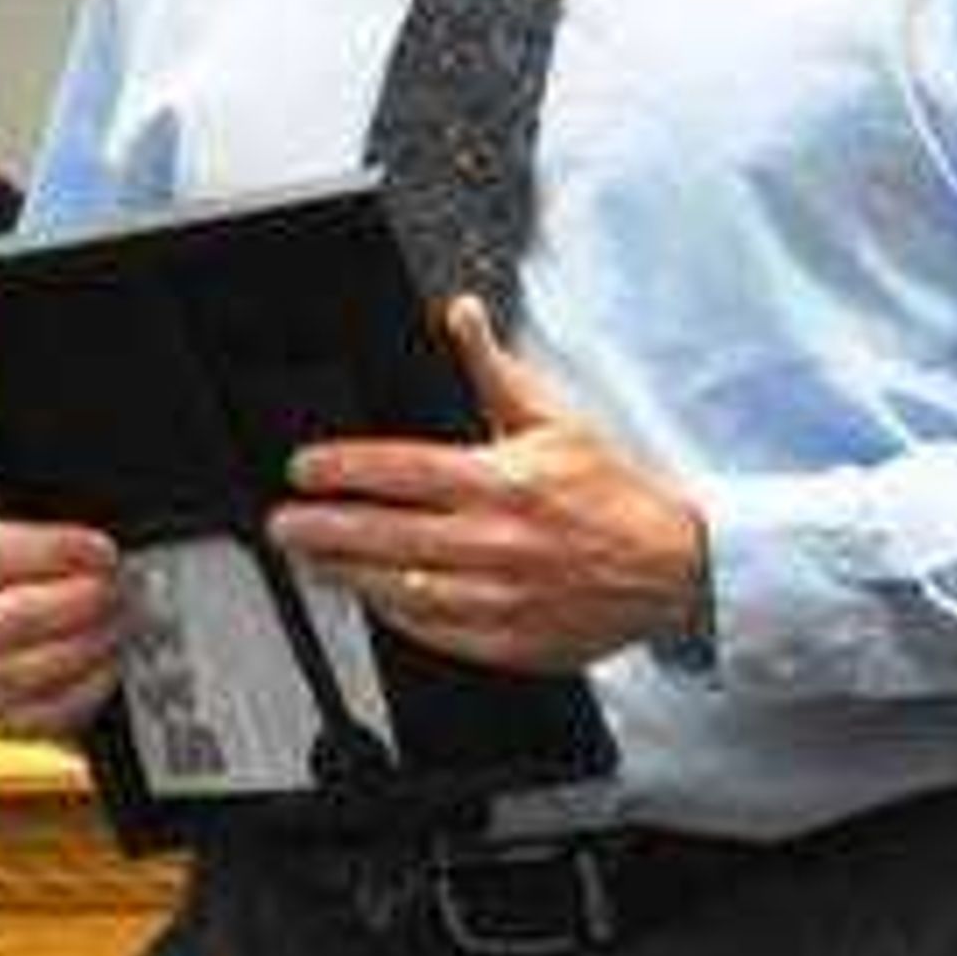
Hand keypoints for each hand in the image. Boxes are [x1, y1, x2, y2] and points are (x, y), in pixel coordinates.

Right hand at [0, 502, 127, 737]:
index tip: (102, 550)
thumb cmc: (35, 565)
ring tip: (119, 620)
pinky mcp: (4, 718)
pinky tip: (109, 660)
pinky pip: (47, 713)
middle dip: (82, 601)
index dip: (54, 552)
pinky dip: (89, 686)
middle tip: (119, 588)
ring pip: (30, 669)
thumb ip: (5, 497)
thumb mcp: (24, 516)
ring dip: (90, 643)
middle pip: (14, 617)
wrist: (38, 616)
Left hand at [279, 299, 708, 665]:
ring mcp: (503, 598)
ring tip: (313, 561)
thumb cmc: (612, 495)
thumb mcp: (555, 420)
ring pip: (402, 590)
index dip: (342, 469)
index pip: (402, 472)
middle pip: (387, 536)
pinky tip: (371, 597)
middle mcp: (498, 542)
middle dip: (323, 530)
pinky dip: (397, 616)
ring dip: (347, 575)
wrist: (673, 568)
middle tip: (283, 525)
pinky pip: (436, 633)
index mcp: (504, 483)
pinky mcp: (511, 642)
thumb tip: (462, 314)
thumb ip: (494, 370)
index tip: (303, 469)